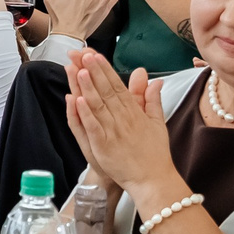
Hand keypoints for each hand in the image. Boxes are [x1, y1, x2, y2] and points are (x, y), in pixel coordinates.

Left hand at [62, 50, 174, 197]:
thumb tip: (153, 79)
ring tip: (78, 68)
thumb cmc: (154, 152)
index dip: (104, 69)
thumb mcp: (157, 122)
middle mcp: (123, 119)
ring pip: (98, 105)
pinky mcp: (104, 146)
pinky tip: (77, 100)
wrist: (153, 180)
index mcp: (134, 112)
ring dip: (87, 86)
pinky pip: (93, 127)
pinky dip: (85, 113)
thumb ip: (151, 99)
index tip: (94, 54)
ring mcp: (113, 132)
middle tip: (81, 53)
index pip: (117, 85)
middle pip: (106, 90)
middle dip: (93, 71)